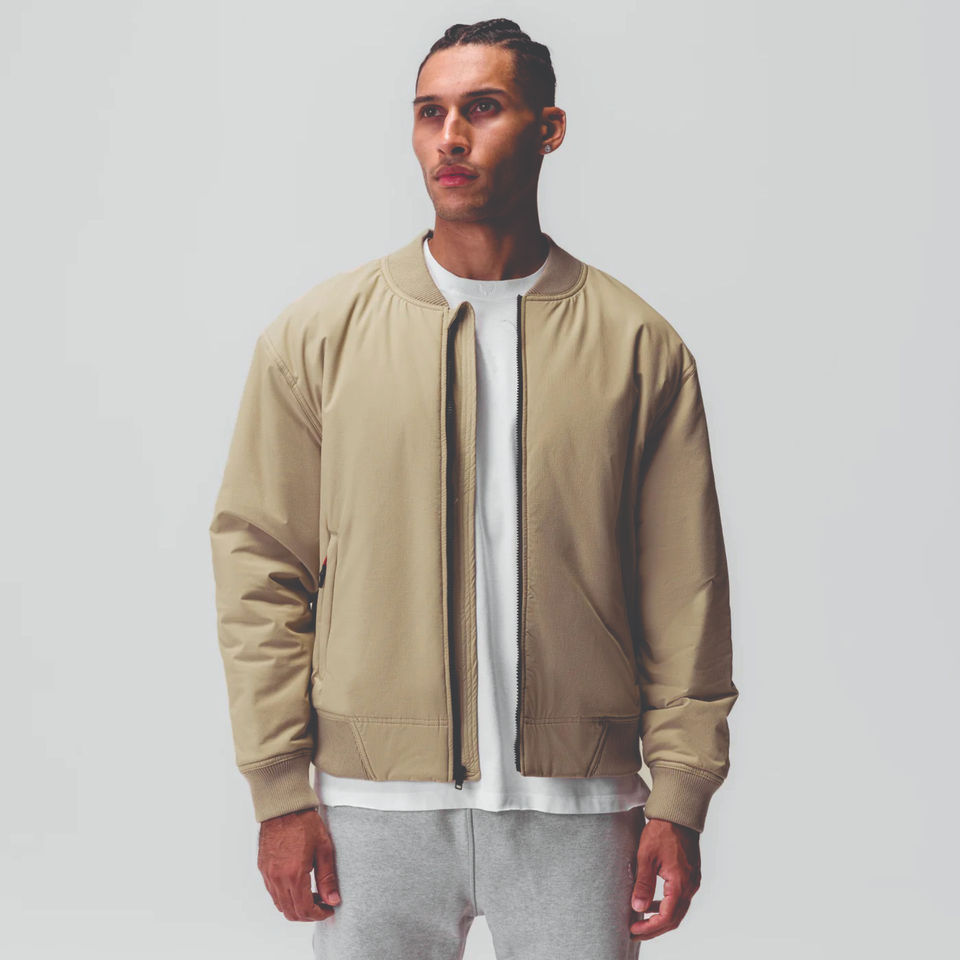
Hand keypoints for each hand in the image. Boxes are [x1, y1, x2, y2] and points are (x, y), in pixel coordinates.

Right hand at [257, 807, 341, 921]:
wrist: (284, 807)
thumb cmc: (304, 823)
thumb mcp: (323, 849)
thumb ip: (327, 878)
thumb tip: (333, 900)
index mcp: (294, 874)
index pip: (304, 909)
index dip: (318, 914)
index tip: (328, 910)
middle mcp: (277, 878)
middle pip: (291, 912)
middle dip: (308, 914)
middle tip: (323, 904)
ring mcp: (268, 874)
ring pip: (280, 905)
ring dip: (296, 907)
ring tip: (313, 895)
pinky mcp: (263, 869)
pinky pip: (273, 893)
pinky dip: (285, 897)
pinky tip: (298, 886)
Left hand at [629, 816, 700, 940]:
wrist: (678, 815)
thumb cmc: (662, 831)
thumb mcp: (646, 856)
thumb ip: (643, 884)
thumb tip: (638, 907)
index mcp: (680, 883)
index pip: (667, 917)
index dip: (650, 927)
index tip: (634, 929)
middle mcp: (690, 886)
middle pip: (674, 919)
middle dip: (654, 928)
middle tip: (635, 931)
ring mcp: (692, 882)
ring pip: (678, 910)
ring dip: (660, 918)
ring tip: (641, 920)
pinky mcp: (691, 876)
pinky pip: (680, 899)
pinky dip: (666, 906)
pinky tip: (652, 903)